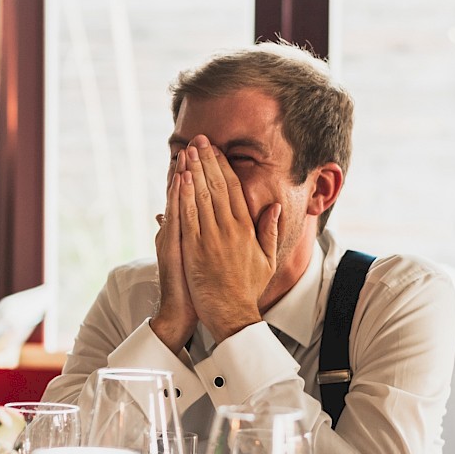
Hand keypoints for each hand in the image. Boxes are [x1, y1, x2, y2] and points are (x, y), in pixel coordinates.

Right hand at [151, 150, 198, 353]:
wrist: (181, 311)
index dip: (197, 174)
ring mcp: (174, 237)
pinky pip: (177, 218)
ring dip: (182, 175)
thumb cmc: (192, 286)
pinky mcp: (173, 247)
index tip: (204, 153)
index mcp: (187, 231)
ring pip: (179, 201)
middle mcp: (178, 230)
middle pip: (185, 193)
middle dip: (191, 167)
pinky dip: (179, 198)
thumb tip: (167, 215)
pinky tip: (181, 180)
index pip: (193, 197)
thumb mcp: (187, 254)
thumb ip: (178, 232)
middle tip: (195, 142)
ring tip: (186, 152)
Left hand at [177, 137, 279, 341]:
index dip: (224, 167)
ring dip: (194, 172)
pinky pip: (188, 216)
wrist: (232, 313)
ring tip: (187, 151)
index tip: (216, 150)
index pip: (234, 189)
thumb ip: (269, 231)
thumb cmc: (248, 288)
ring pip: (201, 197)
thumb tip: (275, 206)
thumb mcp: (267, 259)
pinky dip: (184, 196)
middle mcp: (229, 229)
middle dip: (207, 161)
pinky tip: (180, 179)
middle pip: (216, 187)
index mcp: (246, 229)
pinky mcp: (195, 249)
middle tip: (199, 140)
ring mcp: (211, 238)